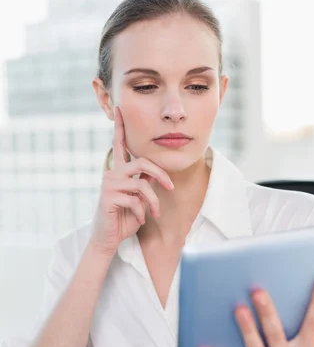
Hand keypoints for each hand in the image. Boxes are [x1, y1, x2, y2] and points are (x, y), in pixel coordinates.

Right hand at [91, 106, 173, 254]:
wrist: (108, 238)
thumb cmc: (124, 217)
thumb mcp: (139, 198)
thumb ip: (144, 182)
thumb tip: (155, 172)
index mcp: (118, 171)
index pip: (119, 145)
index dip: (120, 127)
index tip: (120, 108)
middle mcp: (112, 174)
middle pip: (142, 162)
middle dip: (161, 174)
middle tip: (171, 187)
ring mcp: (109, 185)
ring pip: (142, 184)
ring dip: (154, 201)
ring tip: (155, 213)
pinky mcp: (108, 198)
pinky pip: (135, 200)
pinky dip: (142, 212)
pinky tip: (140, 219)